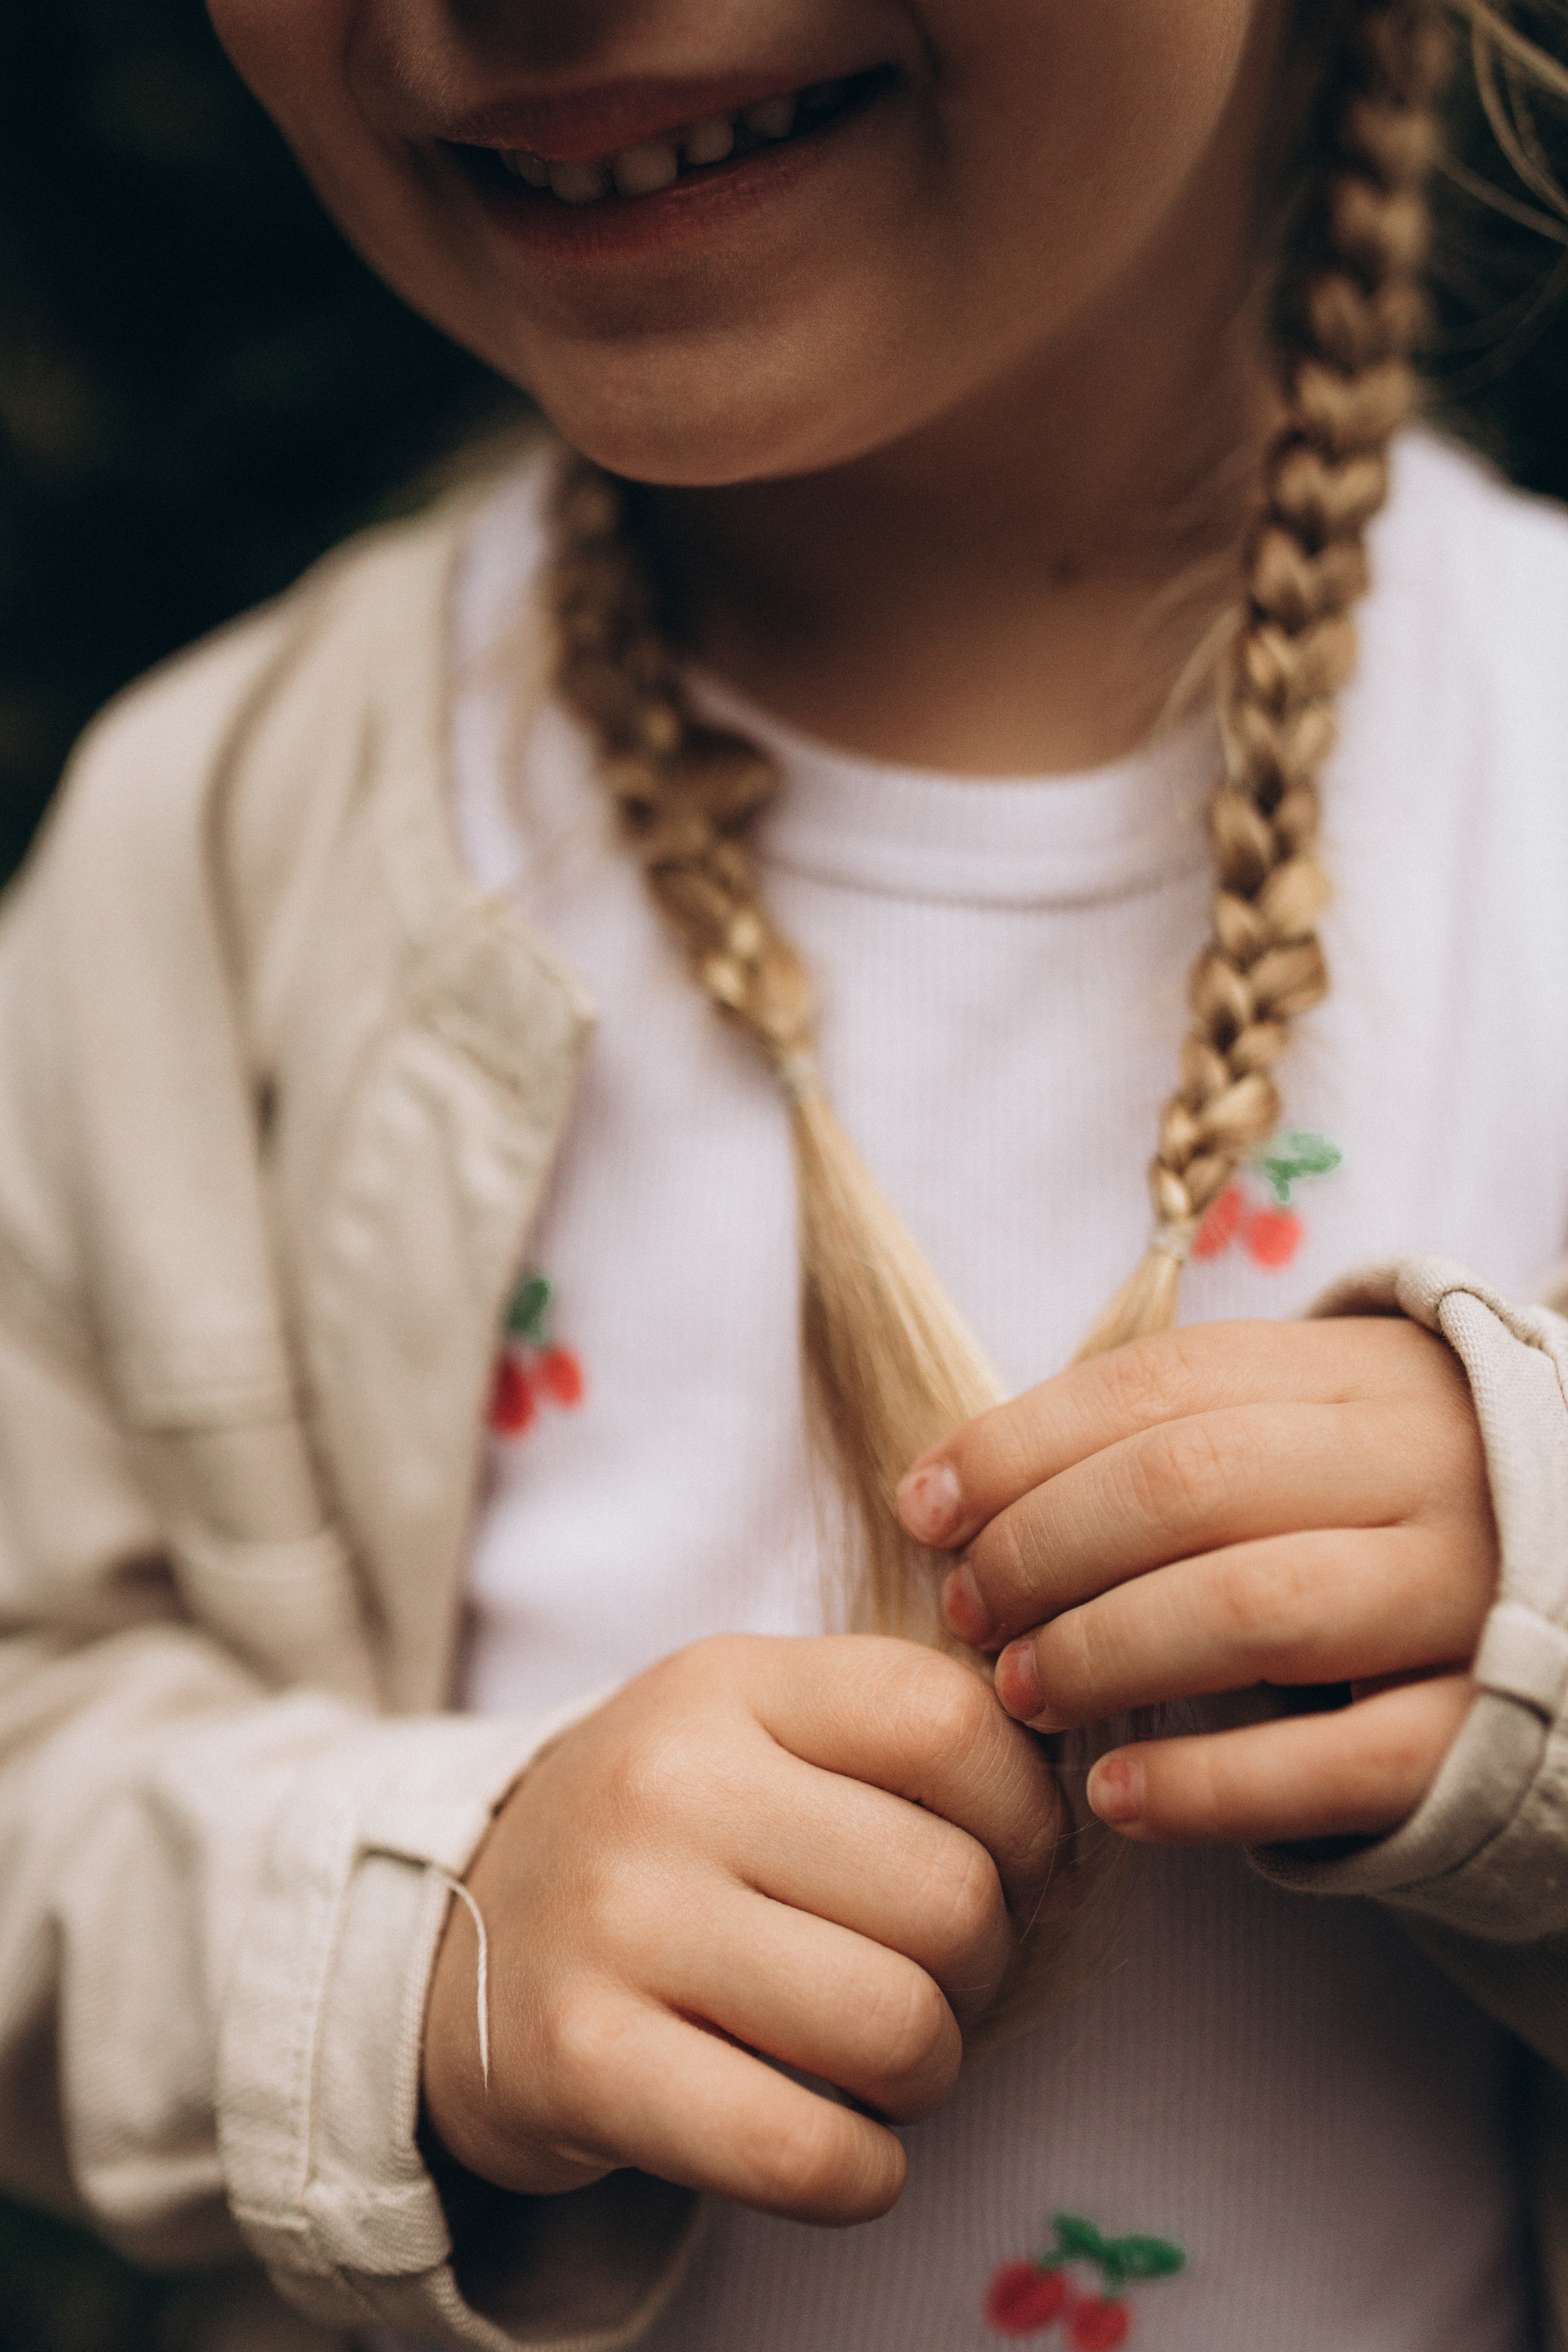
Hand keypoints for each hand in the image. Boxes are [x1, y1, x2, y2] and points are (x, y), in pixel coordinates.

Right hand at [422, 1635, 1060, 2224]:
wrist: (460, 1944)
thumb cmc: (667, 1840)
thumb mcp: (756, 1734)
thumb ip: (896, 1737)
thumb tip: (1079, 1799)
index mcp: (727, 1683)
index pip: (950, 1720)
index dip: (1031, 1815)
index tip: (1020, 1872)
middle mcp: (667, 1783)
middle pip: (947, 1891)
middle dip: (984, 1966)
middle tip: (939, 1983)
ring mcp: (616, 1921)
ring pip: (896, 2026)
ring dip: (930, 2073)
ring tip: (885, 2060)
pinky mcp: (582, 2062)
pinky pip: (803, 2152)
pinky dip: (864, 2175)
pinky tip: (845, 2148)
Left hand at [896, 1319, 1497, 1848]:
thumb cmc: (1384, 1504)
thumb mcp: (1306, 1428)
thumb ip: (1167, 1439)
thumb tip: (958, 1488)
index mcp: (1356, 1374)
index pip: (1157, 1384)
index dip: (1019, 1443)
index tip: (924, 1504)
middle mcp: (1414, 1467)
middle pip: (1186, 1484)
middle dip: (1045, 1548)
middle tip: (968, 1611)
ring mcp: (1461, 1594)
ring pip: (1251, 1608)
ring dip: (1105, 1651)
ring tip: (1021, 1694)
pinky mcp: (1486, 1725)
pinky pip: (1337, 1760)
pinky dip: (1212, 1783)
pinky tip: (1116, 1799)